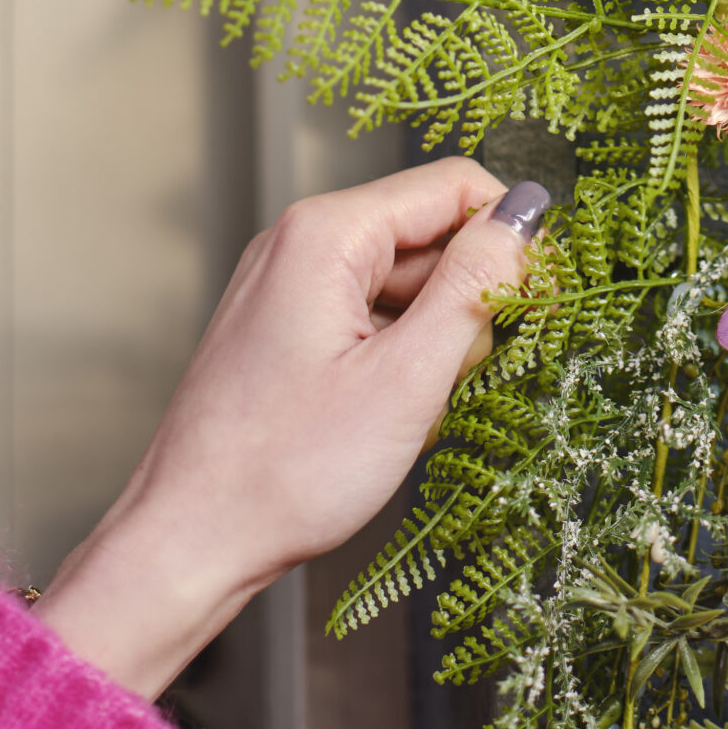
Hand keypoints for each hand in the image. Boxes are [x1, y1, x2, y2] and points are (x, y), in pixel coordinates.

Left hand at [34, 160, 547, 696]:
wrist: (188, 542)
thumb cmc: (285, 472)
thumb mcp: (406, 379)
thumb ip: (474, 286)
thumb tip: (527, 214)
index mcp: (327, 234)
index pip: (454, 185)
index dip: (509, 237)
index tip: (539, 303)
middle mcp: (300, 242)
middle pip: (429, 235)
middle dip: (466, 302)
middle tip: (463, 379)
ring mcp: (288, 285)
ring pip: (405, 283)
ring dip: (434, 340)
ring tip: (415, 412)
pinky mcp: (285, 327)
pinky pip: (371, 316)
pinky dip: (399, 359)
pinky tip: (389, 418)